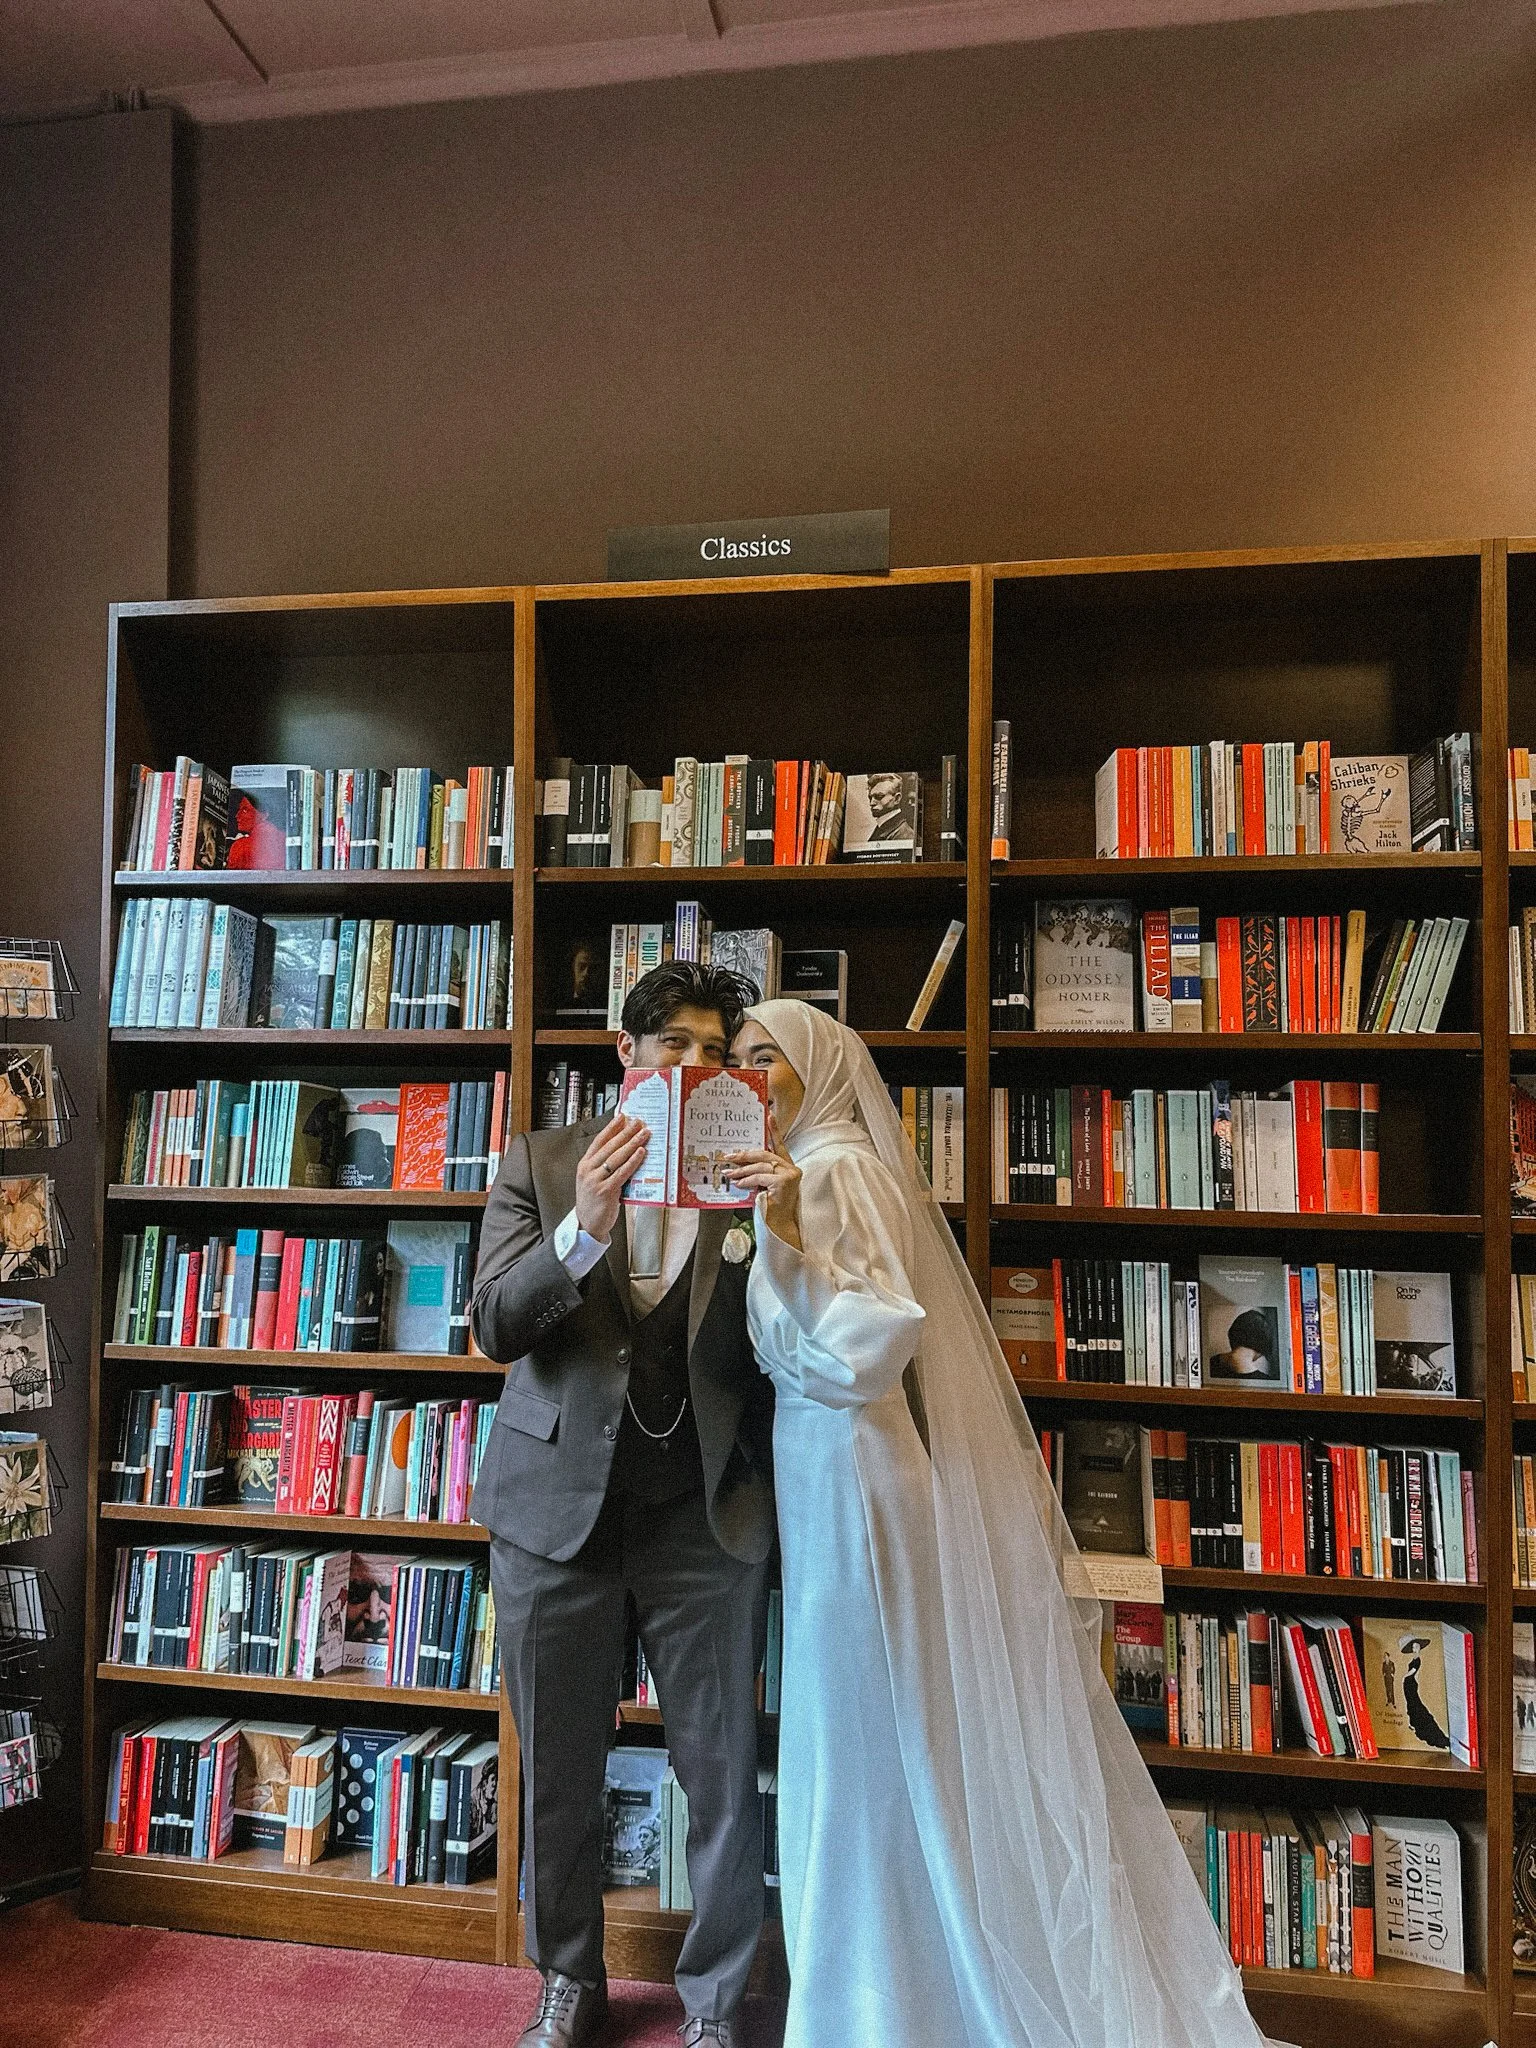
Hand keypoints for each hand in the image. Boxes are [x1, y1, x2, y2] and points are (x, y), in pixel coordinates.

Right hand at [575, 1114, 652, 1241]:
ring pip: (617, 1157)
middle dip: (626, 1132)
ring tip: (644, 1134)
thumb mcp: (593, 1180)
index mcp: (584, 1165)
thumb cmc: (593, 1202)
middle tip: (638, 1122)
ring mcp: (596, 1180)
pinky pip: (622, 1172)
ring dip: (633, 1143)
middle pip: (610, 1146)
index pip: (599, 1141)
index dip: (611, 1128)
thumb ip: (605, 1166)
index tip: (622, 1117)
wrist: (587, 1225)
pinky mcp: (606, 1191)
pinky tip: (641, 1153)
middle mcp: (588, 1170)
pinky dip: (633, 1161)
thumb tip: (626, 1149)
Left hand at [724, 1117, 801, 1249]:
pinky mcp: (785, 1182)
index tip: (769, 1115)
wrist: (779, 1227)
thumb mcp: (763, 1186)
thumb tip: (738, 1165)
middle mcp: (791, 1168)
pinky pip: (761, 1176)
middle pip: (766, 1154)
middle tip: (728, 1157)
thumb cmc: (770, 1208)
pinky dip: (748, 1180)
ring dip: (742, 1170)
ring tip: (729, 1174)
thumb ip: (758, 1174)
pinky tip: (739, 1184)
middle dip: (745, 1154)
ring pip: (761, 1165)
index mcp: (787, 1167)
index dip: (775, 1130)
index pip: (780, 1146)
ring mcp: (790, 1175)